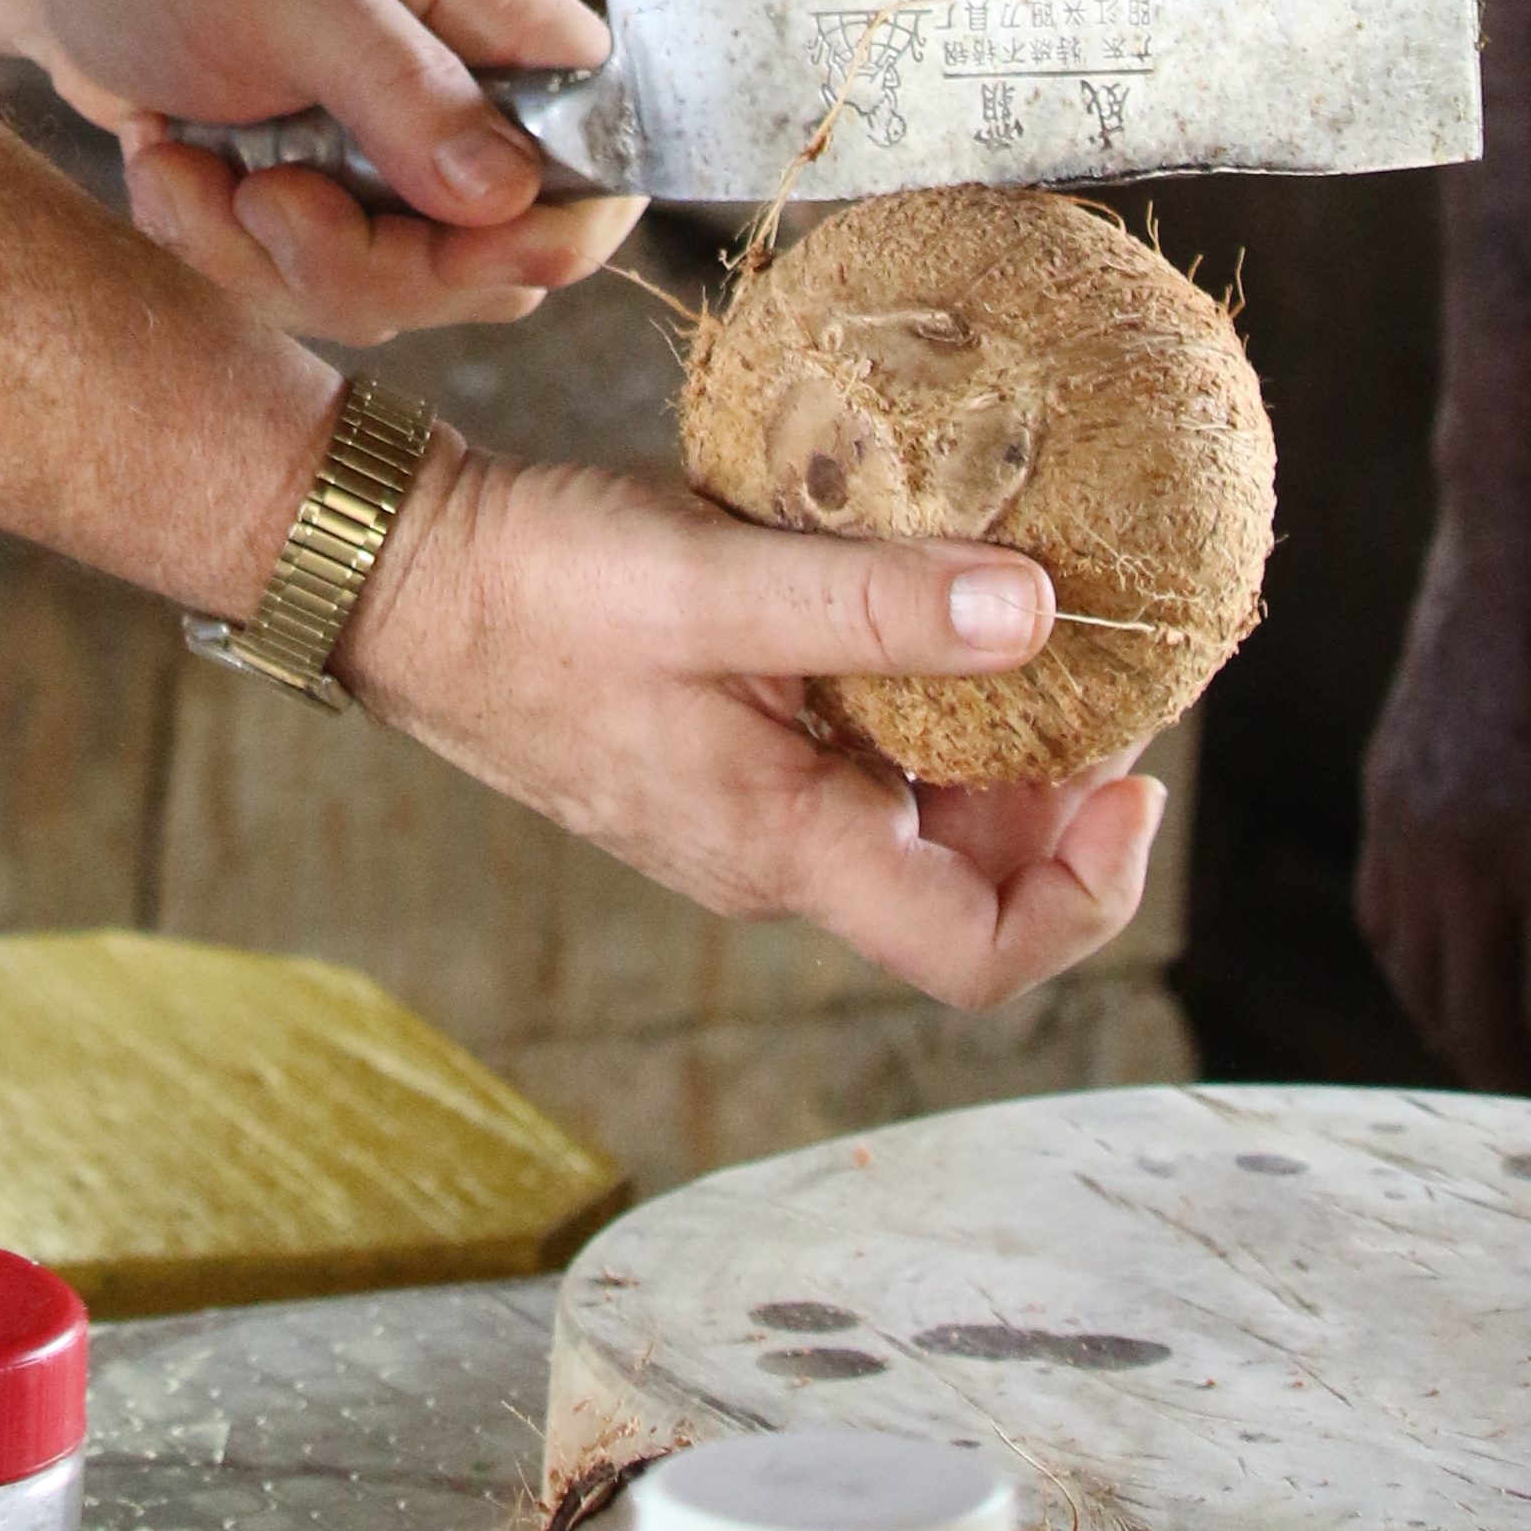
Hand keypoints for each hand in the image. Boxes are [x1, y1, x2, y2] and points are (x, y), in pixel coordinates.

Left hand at [22, 0, 638, 337]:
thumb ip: (401, 88)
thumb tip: (510, 196)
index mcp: (486, 4)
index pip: (600, 143)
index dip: (556, 222)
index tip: (460, 244)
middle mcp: (457, 89)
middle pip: (496, 255)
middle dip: (369, 257)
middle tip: (267, 197)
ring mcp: (388, 160)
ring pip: (396, 290)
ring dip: (271, 254)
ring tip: (186, 168)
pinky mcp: (318, 207)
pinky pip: (304, 290)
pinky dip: (220, 251)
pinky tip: (166, 171)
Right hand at [349, 441, 1165, 1005]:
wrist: (398, 574)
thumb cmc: (537, 587)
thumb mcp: (715, 581)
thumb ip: (876, 604)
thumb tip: (1040, 612)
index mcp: (783, 848)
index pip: (981, 956)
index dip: (1087, 892)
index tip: (1132, 779)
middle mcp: (770, 856)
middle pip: (964, 883)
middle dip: (1053, 794)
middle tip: (1099, 665)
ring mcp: (738, 809)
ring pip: (910, 816)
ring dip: (984, 738)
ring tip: (1018, 613)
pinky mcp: (714, 753)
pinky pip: (848, 760)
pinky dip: (906, 699)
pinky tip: (906, 594)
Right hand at [1358, 505, 1530, 1094]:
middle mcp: (1472, 840)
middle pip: (1478, 1015)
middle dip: (1524, 1079)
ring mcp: (1413, 810)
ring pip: (1417, 971)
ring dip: (1462, 1028)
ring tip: (1514, 1053)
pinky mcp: (1385, 780)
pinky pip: (1383, 908)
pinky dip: (1417, 962)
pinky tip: (1459, 970)